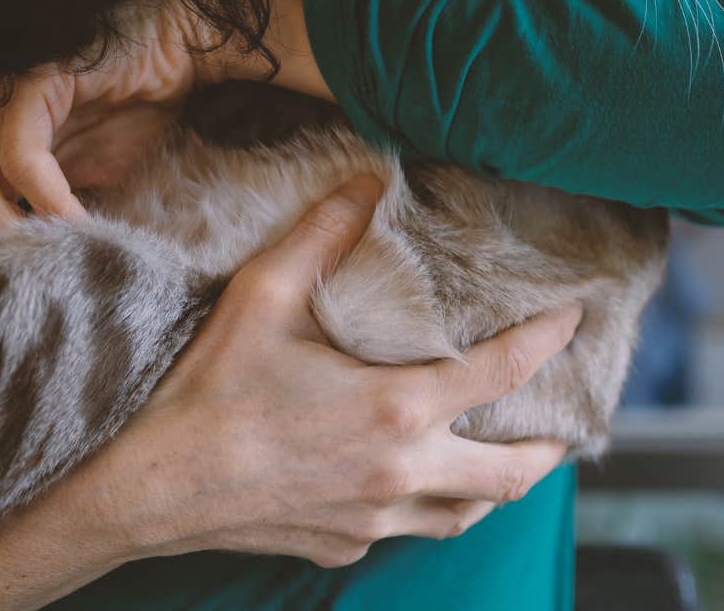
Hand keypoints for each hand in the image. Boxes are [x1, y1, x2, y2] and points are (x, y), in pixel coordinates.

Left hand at [0, 0, 327, 281]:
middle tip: (30, 309)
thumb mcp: (78, 196)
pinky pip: (22, 162)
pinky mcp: (31, 87)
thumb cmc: (130, 121)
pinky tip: (82, 229)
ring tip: (60, 271)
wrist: (172, 49)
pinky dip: (49, 206)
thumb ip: (43, 233)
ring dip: (18, 244)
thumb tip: (30, 306)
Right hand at [53, 176, 582, 568]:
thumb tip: (369, 180)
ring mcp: (375, 517)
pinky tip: (413, 479)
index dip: (547, 340)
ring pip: (466, 514)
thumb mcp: (264, 294)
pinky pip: (409, 528)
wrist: (150, 486)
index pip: (502, 373)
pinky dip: (429, 504)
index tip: (572, 318)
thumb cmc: (207, 390)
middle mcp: (401, 472)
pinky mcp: (345, 543)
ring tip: (501, 455)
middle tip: (562, 421)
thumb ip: (324, 233)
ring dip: (494, 486)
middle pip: (511, 474)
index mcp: (397, 408)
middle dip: (548, 447)